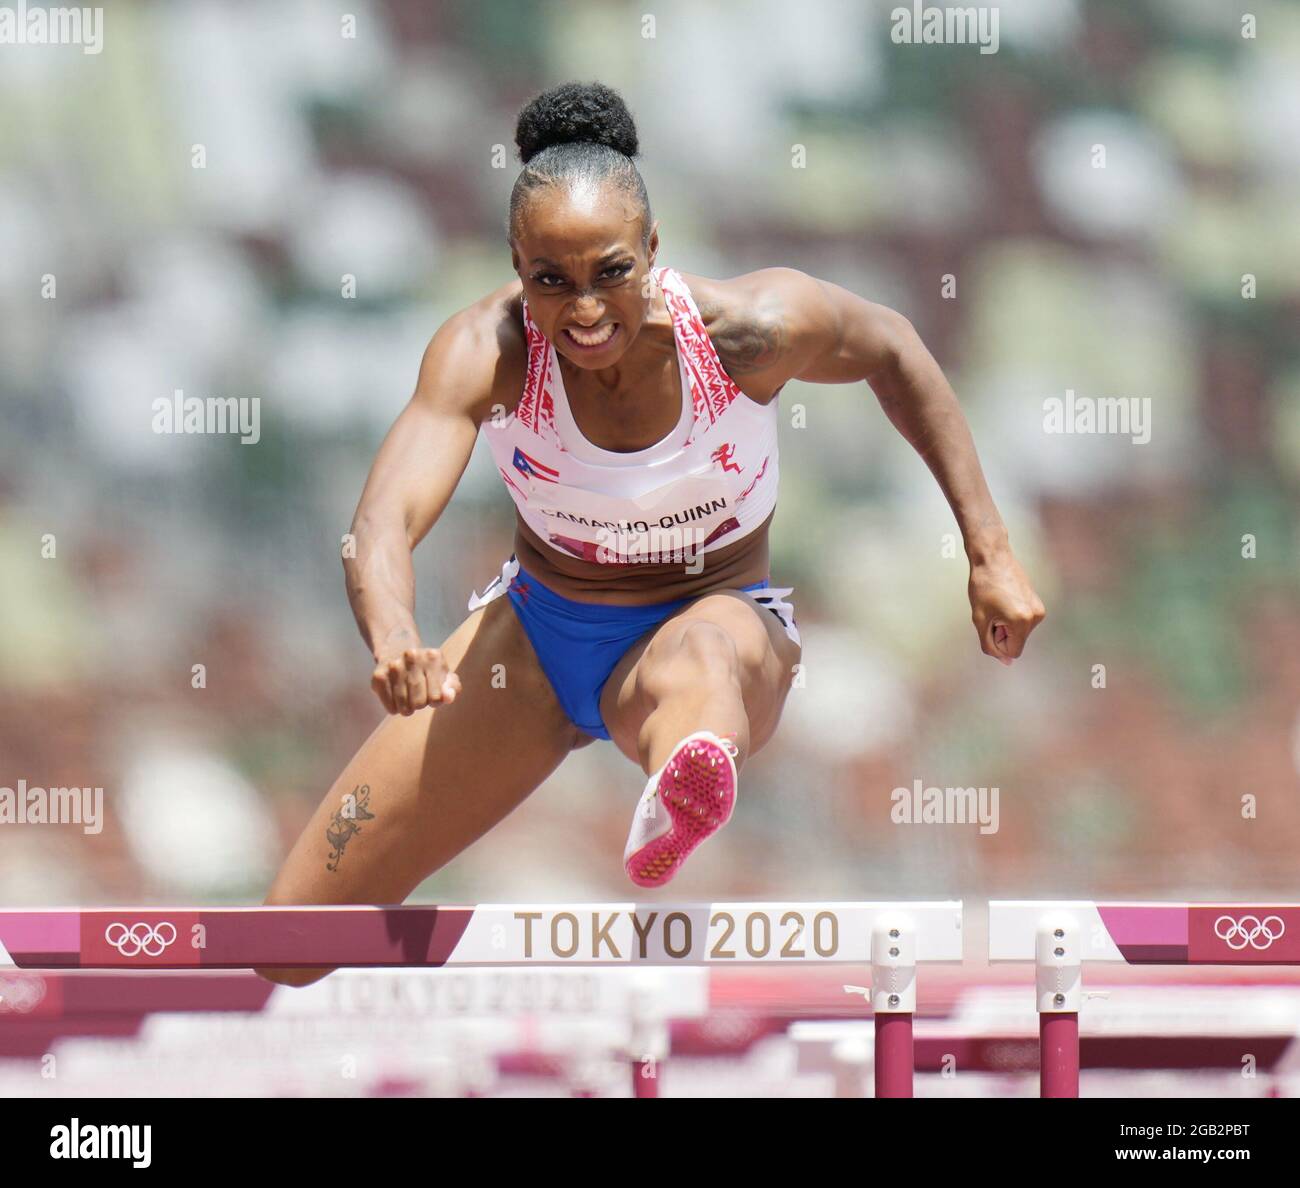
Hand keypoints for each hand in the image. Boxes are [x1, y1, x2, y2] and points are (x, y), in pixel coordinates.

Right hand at [370, 645, 461, 714]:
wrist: (396, 649)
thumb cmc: (426, 669)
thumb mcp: (443, 674)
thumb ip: (452, 687)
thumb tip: (448, 698)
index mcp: (433, 657)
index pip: (437, 697)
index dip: (435, 701)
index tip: (431, 693)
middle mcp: (412, 657)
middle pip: (420, 703)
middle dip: (420, 704)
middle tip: (418, 695)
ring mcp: (393, 666)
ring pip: (404, 707)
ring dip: (407, 708)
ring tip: (408, 697)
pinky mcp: (378, 676)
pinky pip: (390, 707)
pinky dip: (394, 708)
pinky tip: (396, 697)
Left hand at [967, 548, 1045, 665]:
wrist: (993, 558)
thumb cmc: (983, 586)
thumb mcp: (980, 619)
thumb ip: (990, 644)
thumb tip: (1005, 662)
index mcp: (1021, 621)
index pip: (1012, 652)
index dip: (997, 643)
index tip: (990, 624)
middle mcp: (1035, 616)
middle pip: (1017, 642)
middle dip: (1002, 633)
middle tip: (992, 612)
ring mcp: (1039, 609)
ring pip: (1020, 632)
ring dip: (1006, 625)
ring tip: (998, 605)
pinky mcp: (1037, 603)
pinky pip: (1023, 622)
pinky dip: (1012, 617)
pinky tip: (1004, 601)